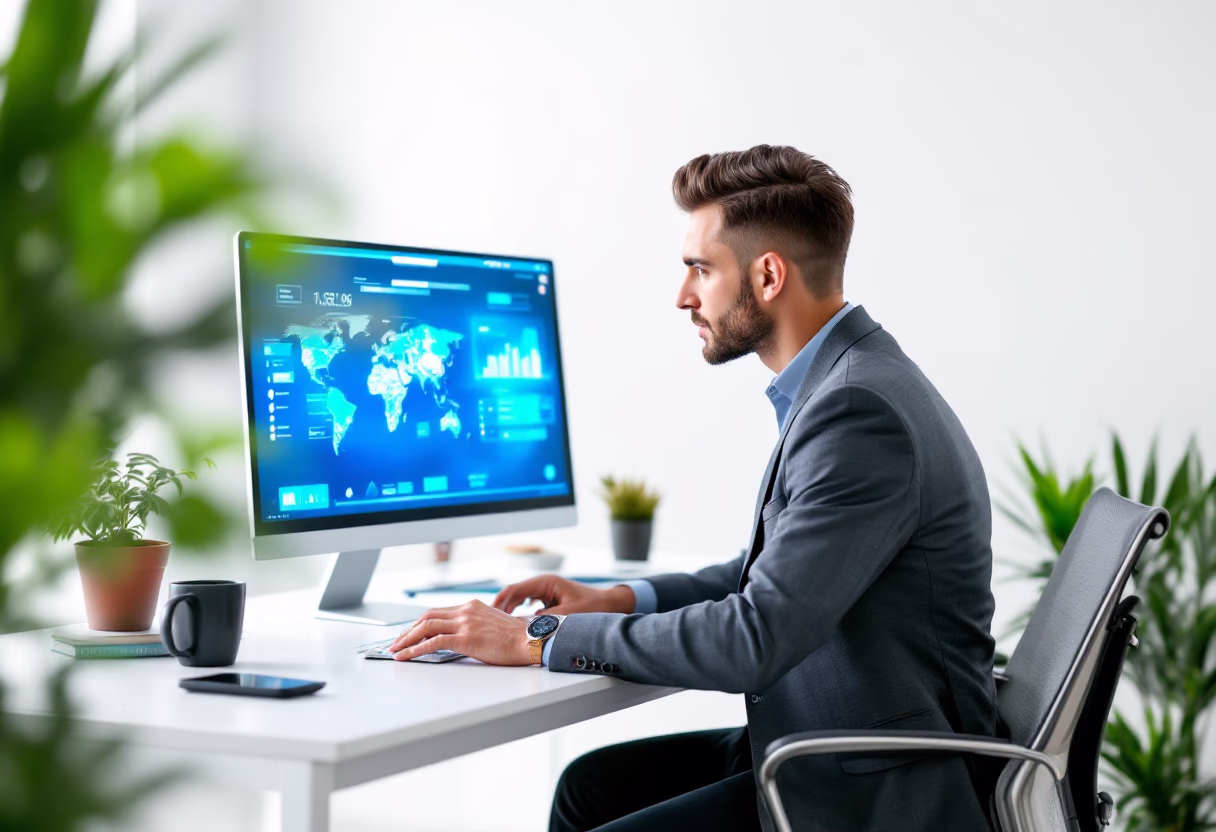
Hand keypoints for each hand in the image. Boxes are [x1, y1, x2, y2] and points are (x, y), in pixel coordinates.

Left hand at [389, 599, 531, 664]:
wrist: (530, 640)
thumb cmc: (516, 639)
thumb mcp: (491, 626)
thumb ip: (474, 627)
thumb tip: (461, 639)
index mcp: (472, 606)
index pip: (438, 612)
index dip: (420, 624)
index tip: (410, 633)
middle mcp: (466, 611)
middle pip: (427, 616)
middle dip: (408, 630)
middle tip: (396, 642)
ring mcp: (464, 623)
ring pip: (426, 627)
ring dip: (406, 639)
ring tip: (395, 650)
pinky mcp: (465, 638)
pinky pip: (432, 642)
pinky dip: (415, 649)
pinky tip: (406, 656)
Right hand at [494, 574, 634, 615]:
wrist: (610, 604)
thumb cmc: (592, 606)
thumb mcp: (567, 614)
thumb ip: (544, 620)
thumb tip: (523, 628)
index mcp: (545, 582)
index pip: (515, 589)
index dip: (500, 602)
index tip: (489, 614)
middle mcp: (542, 584)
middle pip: (514, 593)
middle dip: (501, 607)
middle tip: (488, 622)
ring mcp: (544, 591)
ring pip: (519, 599)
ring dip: (509, 610)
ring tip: (498, 625)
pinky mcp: (548, 599)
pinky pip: (527, 604)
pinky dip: (519, 613)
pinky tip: (514, 625)